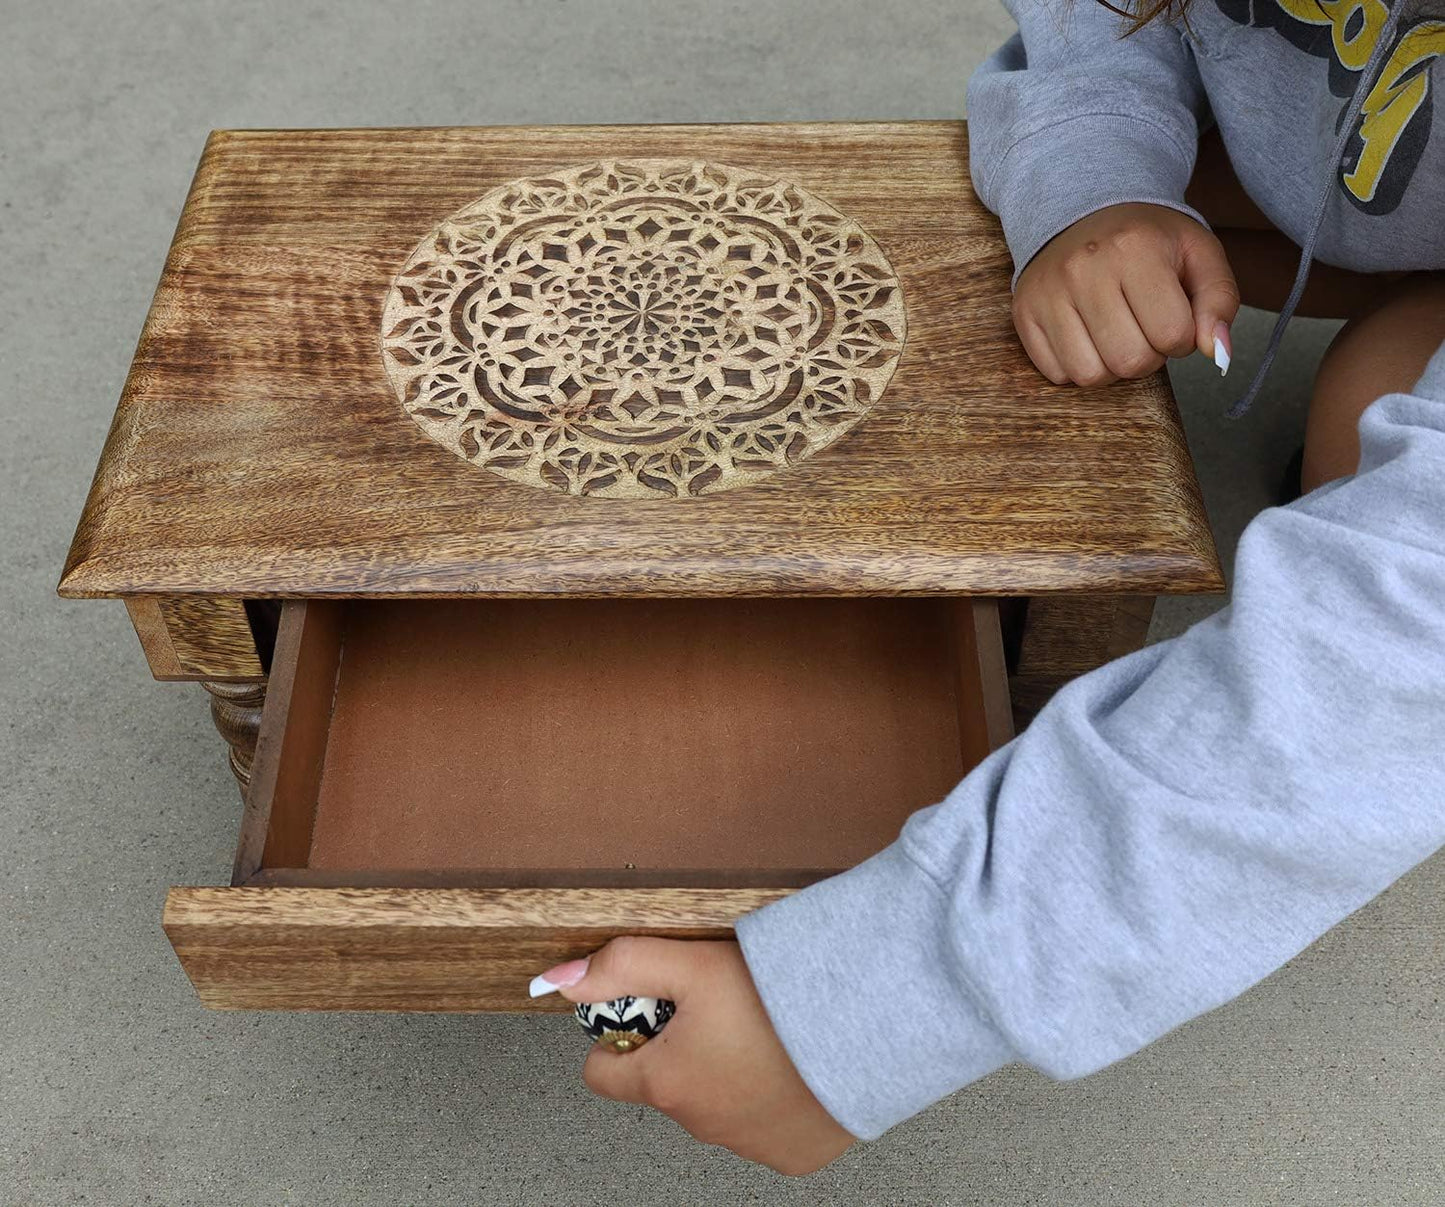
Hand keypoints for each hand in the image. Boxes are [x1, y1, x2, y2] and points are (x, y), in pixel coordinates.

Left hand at [548, 937, 854, 1175]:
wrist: (867, 1025)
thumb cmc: (781, 999)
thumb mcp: (690, 964)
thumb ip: (622, 966)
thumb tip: (560, 979)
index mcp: (667, 1083)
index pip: (602, 1072)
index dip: (620, 1034)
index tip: (653, 1007)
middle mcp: (701, 1125)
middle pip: (664, 1084)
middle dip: (680, 1048)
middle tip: (719, 1007)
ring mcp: (749, 1146)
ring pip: (715, 1105)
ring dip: (726, 1071)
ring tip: (763, 1028)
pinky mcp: (794, 1155)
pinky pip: (765, 1125)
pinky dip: (770, 1096)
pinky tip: (792, 1061)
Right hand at [1013, 202, 1239, 386]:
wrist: (1083, 211)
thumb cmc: (1148, 239)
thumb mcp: (1198, 254)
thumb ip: (1219, 301)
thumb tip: (1216, 353)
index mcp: (1134, 248)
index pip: (1173, 334)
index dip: (1182, 337)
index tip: (1173, 317)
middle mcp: (1084, 270)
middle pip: (1130, 362)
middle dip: (1148, 356)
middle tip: (1144, 328)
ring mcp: (1048, 294)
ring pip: (1090, 375)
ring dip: (1111, 367)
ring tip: (1116, 335)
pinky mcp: (1024, 314)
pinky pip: (1057, 374)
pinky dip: (1077, 365)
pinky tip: (1087, 336)